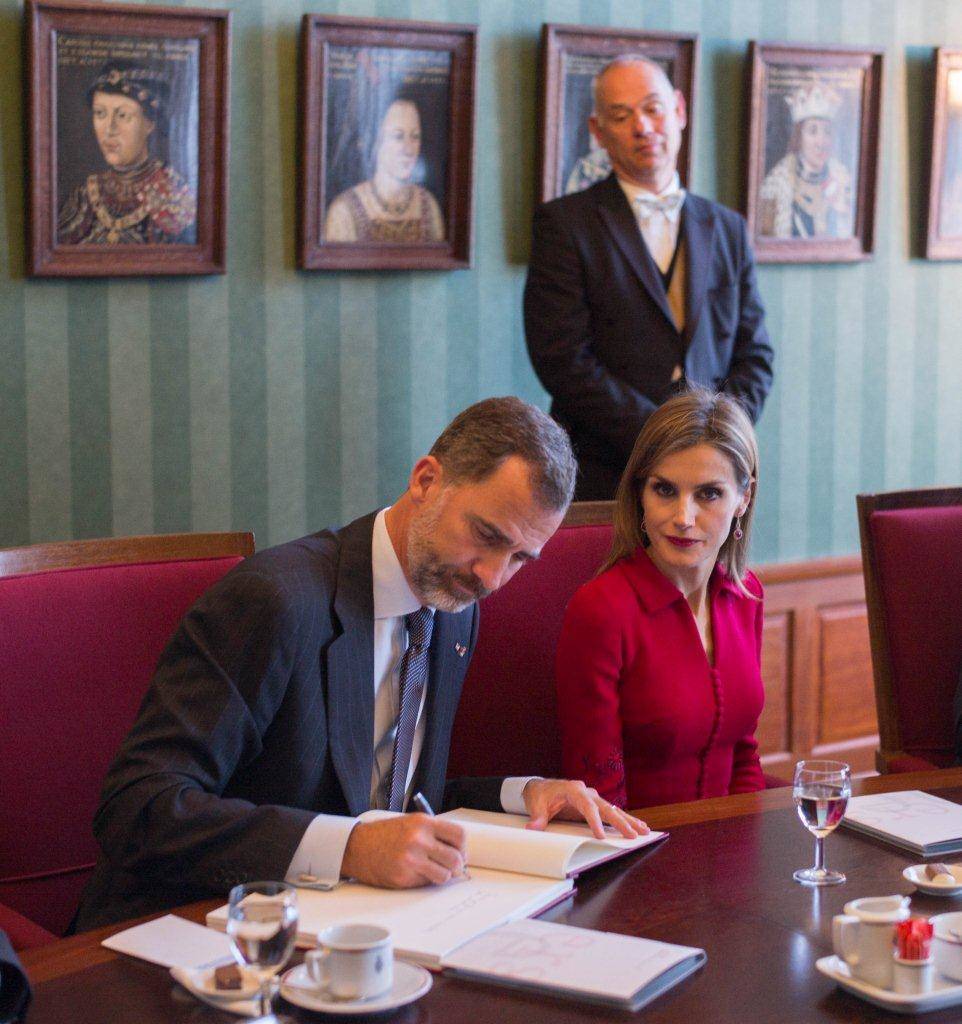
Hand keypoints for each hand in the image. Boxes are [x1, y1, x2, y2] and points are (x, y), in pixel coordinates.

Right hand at [341, 814, 467, 887]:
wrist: (357, 846)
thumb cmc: (383, 835)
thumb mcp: (411, 823)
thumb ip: (433, 833)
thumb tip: (456, 849)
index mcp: (423, 823)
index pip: (459, 835)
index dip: (463, 847)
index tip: (460, 852)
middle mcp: (419, 840)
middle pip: (456, 858)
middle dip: (456, 866)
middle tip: (450, 867)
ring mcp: (411, 859)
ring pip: (444, 875)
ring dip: (442, 876)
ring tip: (432, 871)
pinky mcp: (403, 877)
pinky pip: (426, 883)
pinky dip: (424, 881)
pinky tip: (414, 873)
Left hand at [522, 779, 648, 839]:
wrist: (541, 788)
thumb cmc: (540, 795)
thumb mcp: (536, 805)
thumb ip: (537, 818)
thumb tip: (532, 828)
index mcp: (573, 789)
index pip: (587, 806)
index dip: (594, 820)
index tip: (601, 836)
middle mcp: (587, 792)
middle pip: (606, 807)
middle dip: (620, 821)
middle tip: (633, 835)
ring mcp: (592, 798)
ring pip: (613, 809)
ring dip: (628, 820)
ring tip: (645, 830)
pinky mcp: (595, 804)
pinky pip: (612, 812)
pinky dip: (625, 819)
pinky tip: (638, 826)